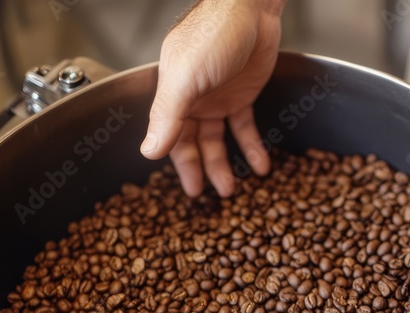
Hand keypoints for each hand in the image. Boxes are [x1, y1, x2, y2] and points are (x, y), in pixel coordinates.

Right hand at [141, 0, 284, 196]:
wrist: (252, 8)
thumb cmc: (215, 33)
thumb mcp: (187, 77)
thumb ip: (168, 115)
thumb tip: (149, 152)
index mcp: (172, 93)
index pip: (171, 137)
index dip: (181, 164)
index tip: (191, 189)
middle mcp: (193, 98)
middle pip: (194, 142)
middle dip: (203, 169)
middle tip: (213, 196)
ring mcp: (217, 97)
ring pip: (218, 139)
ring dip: (226, 164)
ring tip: (234, 188)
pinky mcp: (242, 94)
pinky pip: (244, 127)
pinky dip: (251, 147)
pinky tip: (260, 165)